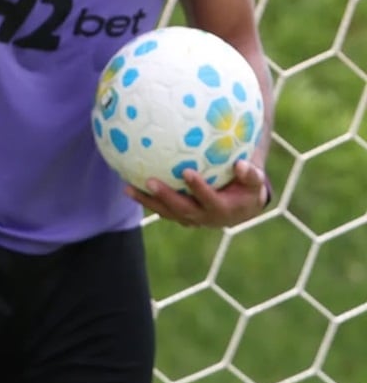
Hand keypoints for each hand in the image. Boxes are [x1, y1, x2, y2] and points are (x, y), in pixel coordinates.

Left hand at [125, 159, 268, 227]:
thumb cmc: (247, 188)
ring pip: (166, 212)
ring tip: (127, 188)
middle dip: (166, 197)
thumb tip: (242, 164)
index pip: (209, 200)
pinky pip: (160, 208)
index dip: (199, 188)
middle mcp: (204, 217)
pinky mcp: (179, 216)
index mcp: (223, 209)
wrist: (241, 209)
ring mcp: (190, 219)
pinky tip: (128, 184)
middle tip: (150, 181)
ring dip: (147, 201)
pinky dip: (145, 199)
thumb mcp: (255, 182)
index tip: (187, 172)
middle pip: (182, 209)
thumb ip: (251, 174)